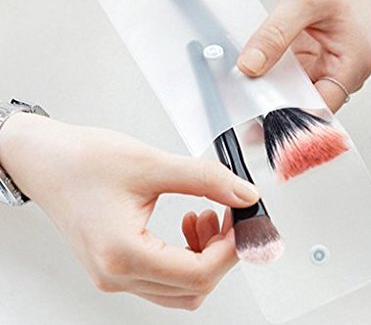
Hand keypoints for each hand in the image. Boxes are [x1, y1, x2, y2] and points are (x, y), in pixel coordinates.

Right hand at [0, 113, 258, 309]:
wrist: (47, 160)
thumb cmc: (84, 161)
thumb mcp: (152, 163)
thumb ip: (206, 179)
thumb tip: (244, 195)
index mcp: (122, 253)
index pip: (198, 274)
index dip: (232, 248)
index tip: (245, 219)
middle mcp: (116, 275)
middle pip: (193, 287)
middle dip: (222, 252)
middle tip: (231, 214)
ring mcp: (114, 275)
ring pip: (181, 288)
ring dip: (205, 255)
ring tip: (206, 214)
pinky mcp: (116, 266)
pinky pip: (165, 277)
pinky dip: (187, 255)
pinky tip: (189, 222)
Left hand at [238, 0, 370, 111]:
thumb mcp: (301, 0)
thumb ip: (274, 36)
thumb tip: (252, 65)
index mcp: (352, 63)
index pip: (320, 107)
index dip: (291, 116)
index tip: (260, 117)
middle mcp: (341, 69)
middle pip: (305, 104)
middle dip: (275, 107)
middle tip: (244, 107)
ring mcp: (324, 64)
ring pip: (293, 92)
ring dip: (270, 92)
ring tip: (245, 90)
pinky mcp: (310, 57)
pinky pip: (286, 75)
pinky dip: (270, 75)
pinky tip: (254, 71)